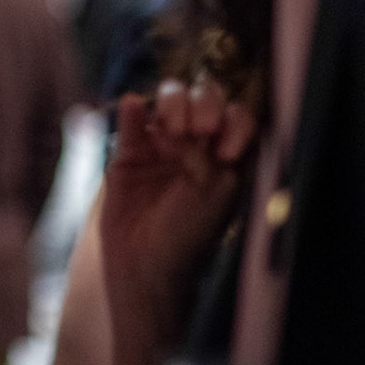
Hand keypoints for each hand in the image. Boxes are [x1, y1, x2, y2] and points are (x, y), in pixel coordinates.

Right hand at [100, 80, 255, 364]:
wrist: (148, 266)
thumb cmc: (191, 235)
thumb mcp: (215, 191)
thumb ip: (208, 150)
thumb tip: (187, 115)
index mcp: (227, 156)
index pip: (236, 115)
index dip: (232, 119)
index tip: (224, 147)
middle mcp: (197, 145)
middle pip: (203, 98)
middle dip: (201, 105)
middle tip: (197, 130)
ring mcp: (161, 146)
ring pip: (168, 101)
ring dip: (172, 102)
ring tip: (169, 127)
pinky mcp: (128, 153)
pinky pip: (131, 118)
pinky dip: (133, 108)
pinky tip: (134, 107)